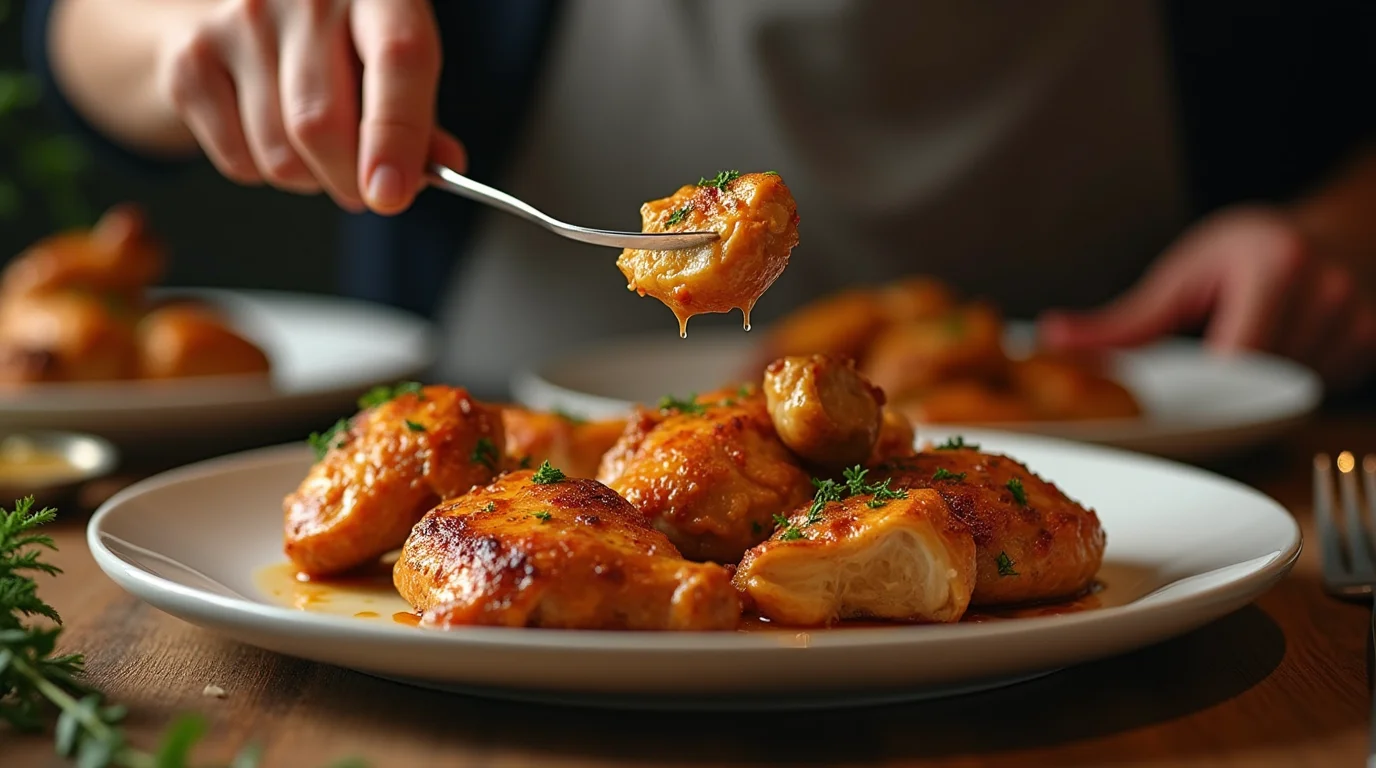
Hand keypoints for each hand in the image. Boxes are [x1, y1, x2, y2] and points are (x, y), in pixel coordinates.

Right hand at [156, 0, 465, 213]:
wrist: (246, 12)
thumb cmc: (339, 45)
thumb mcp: (392, 66)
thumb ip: (420, 117)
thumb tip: (443, 168)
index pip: (398, 59)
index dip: (397, 136)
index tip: (392, 195)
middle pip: (321, 122)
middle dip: (348, 180)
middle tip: (362, 191)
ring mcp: (240, 19)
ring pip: (279, 154)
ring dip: (309, 180)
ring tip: (317, 155)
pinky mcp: (191, 57)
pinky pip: (238, 159)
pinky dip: (263, 172)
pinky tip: (270, 136)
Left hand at [1038, 205, 1375, 389]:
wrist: (1331, 227)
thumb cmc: (1246, 249)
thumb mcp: (1182, 277)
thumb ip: (1123, 322)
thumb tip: (1050, 338)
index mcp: (1273, 265)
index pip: (1237, 355)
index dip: (1210, 380)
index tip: (1193, 381)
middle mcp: (1327, 289)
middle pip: (1264, 379)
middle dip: (1235, 379)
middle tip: (1224, 350)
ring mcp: (1359, 315)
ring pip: (1296, 389)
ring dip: (1268, 382)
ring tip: (1259, 335)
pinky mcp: (1375, 338)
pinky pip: (1326, 386)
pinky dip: (1300, 379)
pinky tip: (1290, 346)